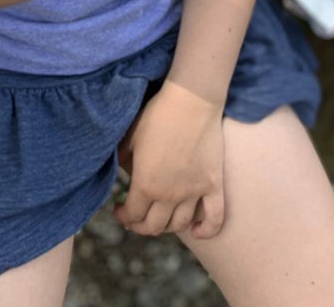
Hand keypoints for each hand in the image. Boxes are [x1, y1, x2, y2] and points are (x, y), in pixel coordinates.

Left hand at [114, 82, 225, 237]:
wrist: (191, 101)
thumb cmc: (157, 115)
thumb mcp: (130, 137)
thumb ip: (123, 162)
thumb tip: (122, 175)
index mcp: (146, 185)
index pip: (131, 215)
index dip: (122, 215)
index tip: (118, 208)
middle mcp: (169, 195)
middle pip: (154, 226)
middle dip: (140, 226)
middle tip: (136, 217)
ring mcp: (194, 192)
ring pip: (179, 225)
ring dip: (166, 227)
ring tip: (160, 218)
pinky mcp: (213, 185)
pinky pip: (214, 218)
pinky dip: (206, 230)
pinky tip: (196, 232)